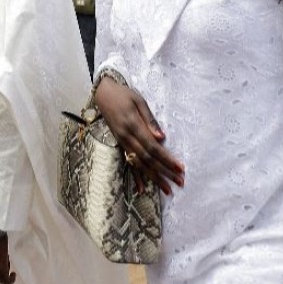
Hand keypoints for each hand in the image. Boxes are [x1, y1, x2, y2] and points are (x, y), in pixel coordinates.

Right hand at [94, 77, 183, 194]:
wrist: (103, 94)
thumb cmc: (123, 94)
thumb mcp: (139, 101)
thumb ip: (149, 120)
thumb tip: (161, 137)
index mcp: (133, 126)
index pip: (153, 147)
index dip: (167, 159)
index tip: (180, 168)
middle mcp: (127, 138)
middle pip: (148, 159)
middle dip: (164, 172)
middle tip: (179, 182)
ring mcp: (122, 143)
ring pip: (139, 164)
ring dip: (154, 177)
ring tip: (167, 189)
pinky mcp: (120, 144)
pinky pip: (128, 163)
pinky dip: (135, 177)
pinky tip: (142, 188)